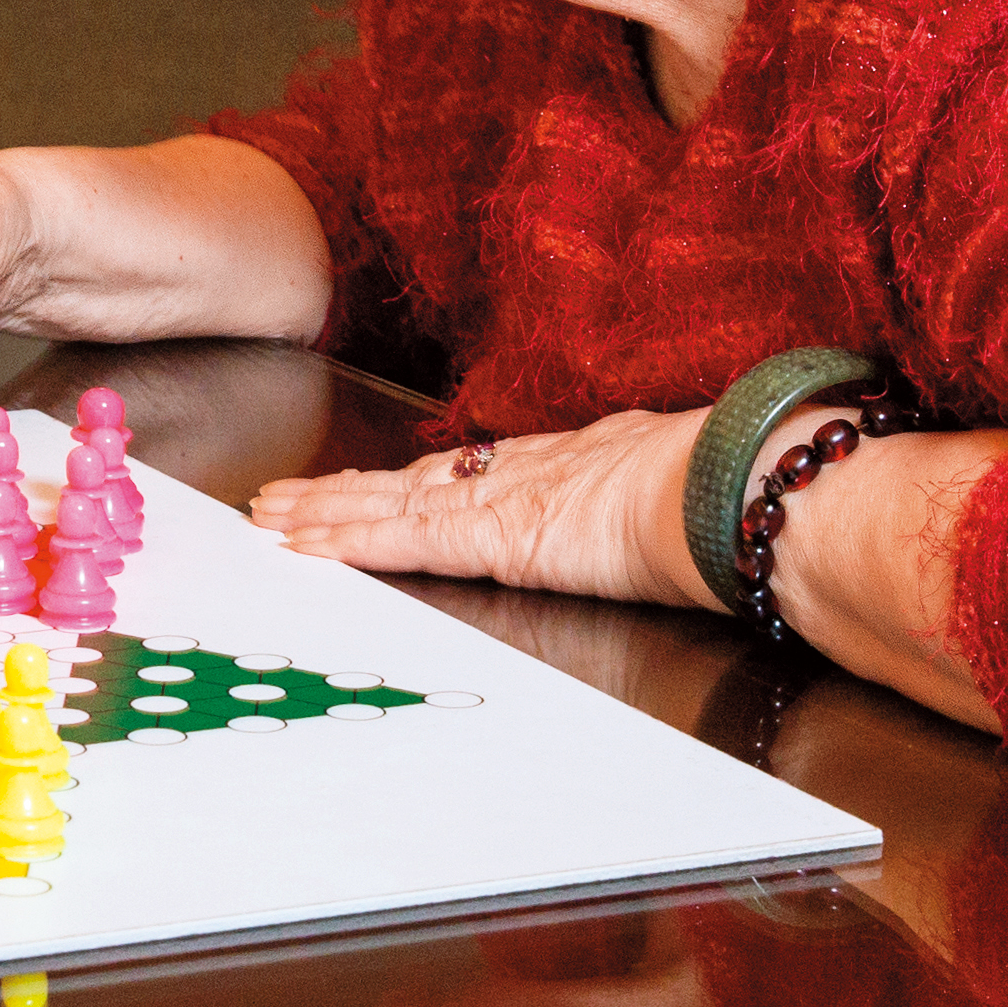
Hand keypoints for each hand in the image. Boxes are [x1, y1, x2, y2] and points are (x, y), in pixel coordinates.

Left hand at [246, 408, 711, 609]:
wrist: (735, 491)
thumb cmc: (731, 493)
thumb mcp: (687, 488)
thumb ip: (664, 502)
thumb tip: (687, 508)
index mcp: (572, 461)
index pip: (473, 470)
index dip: (414, 477)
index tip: (374, 480)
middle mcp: (522, 470)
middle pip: (412, 480)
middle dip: (346, 490)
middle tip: (288, 495)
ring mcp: (500, 500)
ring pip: (389, 503)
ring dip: (325, 513)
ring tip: (272, 515)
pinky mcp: (489, 535)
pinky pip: (401, 539)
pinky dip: (348, 541)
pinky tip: (304, 545)